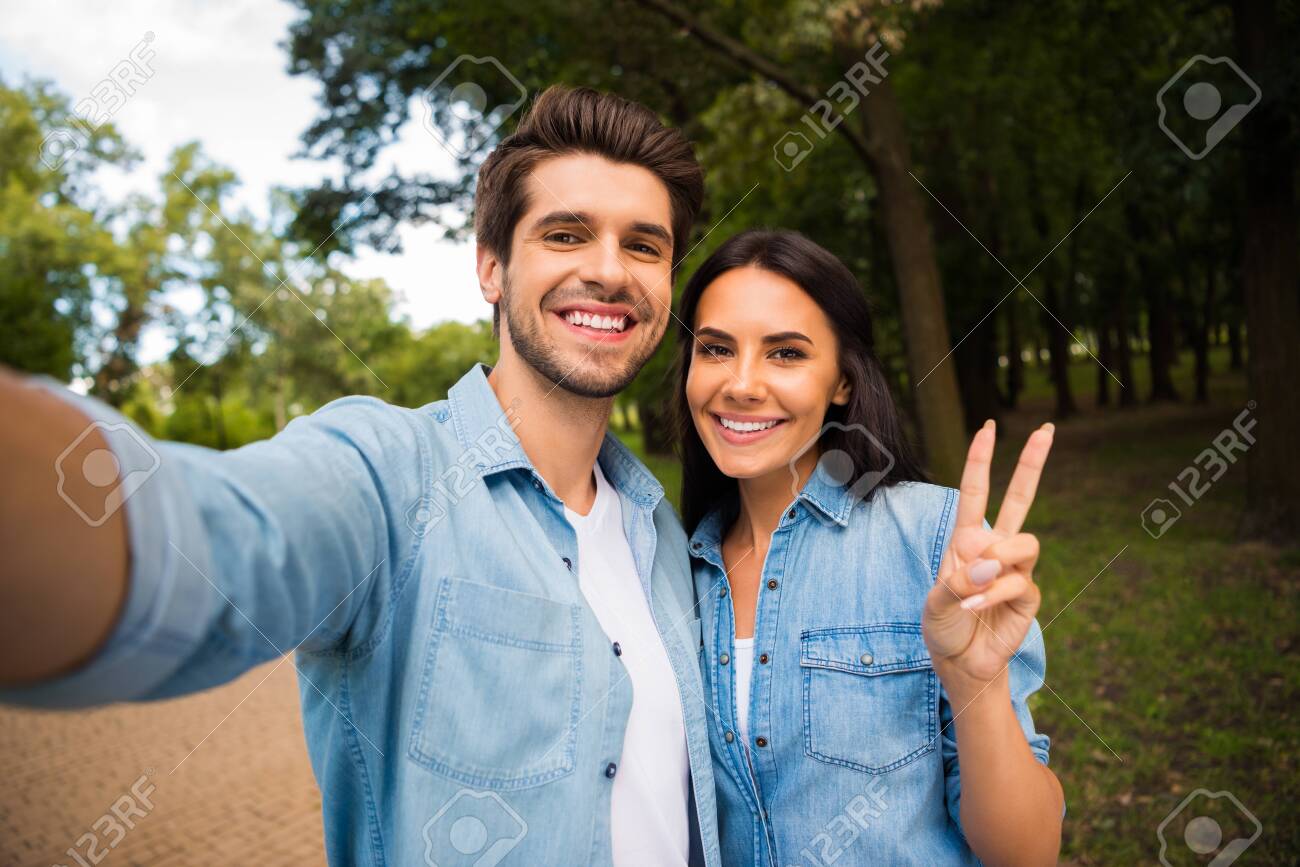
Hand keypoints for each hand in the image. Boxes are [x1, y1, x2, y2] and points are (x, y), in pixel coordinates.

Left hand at [923, 420, 1053, 686]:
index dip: (981, 461)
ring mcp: (1016, 570)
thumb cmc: (944, 625)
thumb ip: (957, 580)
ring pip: (1025, 541)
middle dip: (1033, 463)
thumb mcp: (936, 600)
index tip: (988, 428)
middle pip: (1020, 498)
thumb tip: (988, 560)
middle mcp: (995, 548)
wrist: (959, 661)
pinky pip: (1017, 583)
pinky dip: (993, 594)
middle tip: (1046, 429)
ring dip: (998, 558)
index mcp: (967, 538)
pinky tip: (974, 607)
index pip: (976, 492)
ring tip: (975, 583)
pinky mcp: (1028, 596)